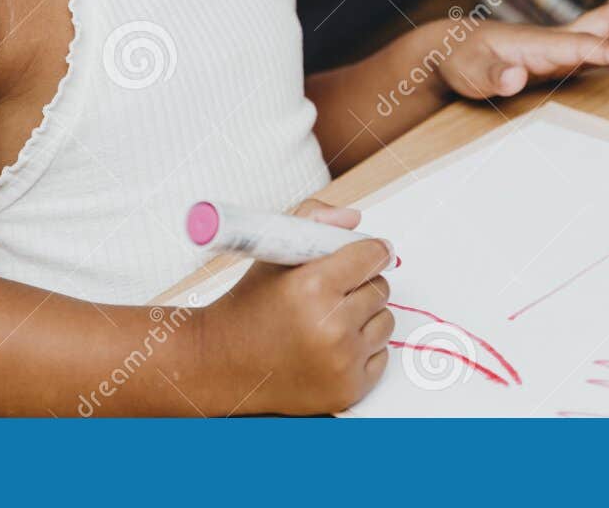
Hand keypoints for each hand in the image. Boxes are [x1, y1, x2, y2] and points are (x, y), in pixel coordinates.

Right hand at [206, 202, 392, 414]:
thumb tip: (353, 219)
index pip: (372, 256)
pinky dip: (363, 350)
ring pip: (385, 321)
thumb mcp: (273, 254)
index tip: (366, 253)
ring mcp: (342, 362)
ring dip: (365, 317)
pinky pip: (382, 355)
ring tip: (329, 319)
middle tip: (331, 292)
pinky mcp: (348, 390)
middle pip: (380, 288)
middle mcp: (331, 326)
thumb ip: (313, 222)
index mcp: (313, 286)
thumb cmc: (248, 308)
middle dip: (361, 285)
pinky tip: (332, 346)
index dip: (370, 251)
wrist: (222, 363)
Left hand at [436, 0, 608, 98]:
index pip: (582, 47)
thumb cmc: (461, 61)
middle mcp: (555, 40)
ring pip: (605, 28)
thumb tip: (516, 77)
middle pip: (604, 21)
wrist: (451, 49)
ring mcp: (559, 47)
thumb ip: (494, 76)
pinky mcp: (558, 58)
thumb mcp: (470, 73)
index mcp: (537, 43)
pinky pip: (598, 47)